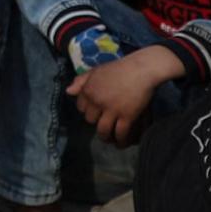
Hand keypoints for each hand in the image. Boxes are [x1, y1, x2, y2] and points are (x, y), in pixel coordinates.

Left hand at [67, 47, 185, 144]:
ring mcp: (112, 109)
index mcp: (88, 90)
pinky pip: (120, 133)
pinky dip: (120, 140)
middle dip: (96, 122)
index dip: (87, 111)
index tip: (95, 112)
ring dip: (105, 137)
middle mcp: (97, 101)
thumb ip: (81, 81)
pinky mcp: (127, 116)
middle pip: (90, 120)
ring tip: (109, 139)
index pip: (81, 108)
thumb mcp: (97, 71)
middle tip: (103, 123)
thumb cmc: (120, 68)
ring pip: (103, 130)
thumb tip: (68, 91)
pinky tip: (121, 143)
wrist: (142, 69)